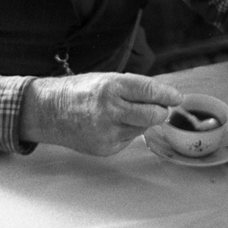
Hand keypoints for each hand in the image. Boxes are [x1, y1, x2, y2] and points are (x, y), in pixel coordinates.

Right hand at [20, 72, 182, 155]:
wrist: (49, 111)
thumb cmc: (80, 91)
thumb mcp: (107, 79)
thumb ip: (134, 88)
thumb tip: (164, 97)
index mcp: (111, 87)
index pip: (149, 91)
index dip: (168, 94)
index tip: (177, 96)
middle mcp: (111, 110)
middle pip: (154, 115)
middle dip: (161, 111)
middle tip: (160, 107)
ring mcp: (108, 132)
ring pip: (142, 128)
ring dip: (141, 121)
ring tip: (122, 113)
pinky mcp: (106, 148)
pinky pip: (128, 140)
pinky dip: (126, 132)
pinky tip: (110, 125)